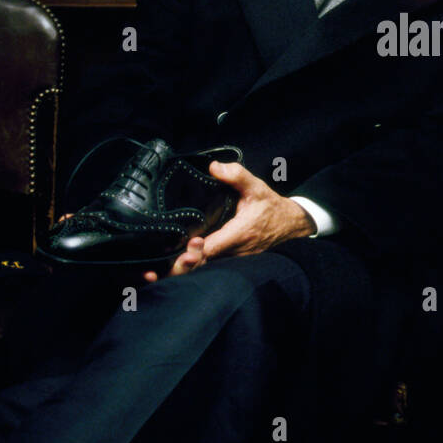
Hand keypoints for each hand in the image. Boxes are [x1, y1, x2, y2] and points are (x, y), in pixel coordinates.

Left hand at [143, 161, 315, 281]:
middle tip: (154, 271)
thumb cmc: (270, 207)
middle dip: (180, 268)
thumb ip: (236, 175)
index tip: (184, 246)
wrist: (289, 226)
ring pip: (203, 271)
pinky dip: (190, 271)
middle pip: (202, 266)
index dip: (194, 251)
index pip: (212, 248)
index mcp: (239, 234)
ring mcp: (232, 261)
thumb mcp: (256, 187)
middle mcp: (234, 253)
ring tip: (153, 275)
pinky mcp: (230, 264)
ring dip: (181, 272)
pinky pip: (208, 270)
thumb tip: (214, 167)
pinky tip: (170, 269)